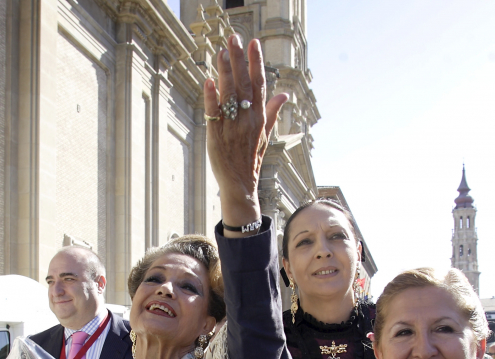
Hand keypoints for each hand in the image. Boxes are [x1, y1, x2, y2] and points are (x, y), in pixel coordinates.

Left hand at [203, 34, 287, 231]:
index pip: (259, 84)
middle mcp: (247, 120)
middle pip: (243, 84)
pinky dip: (211, 98)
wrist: (240, 184)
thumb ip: (272, 111)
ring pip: (228, 95)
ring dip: (225, 72)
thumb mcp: (265, 134)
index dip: (256, 62)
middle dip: (239, 59)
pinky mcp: (216, 137)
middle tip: (233, 37)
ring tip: (221, 51)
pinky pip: (214, 114)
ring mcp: (231, 128)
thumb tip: (285, 93)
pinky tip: (209, 80)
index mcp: (259, 117)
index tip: (254, 43)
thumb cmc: (251, 158)